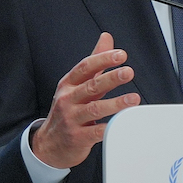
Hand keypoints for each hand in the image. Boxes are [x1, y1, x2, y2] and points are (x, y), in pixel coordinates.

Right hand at [31, 32, 140, 167]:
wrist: (49, 145)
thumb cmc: (67, 111)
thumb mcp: (76, 85)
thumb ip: (94, 63)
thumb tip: (106, 38)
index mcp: (68, 84)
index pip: (85, 67)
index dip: (103, 59)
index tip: (120, 55)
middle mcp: (68, 99)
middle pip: (91, 86)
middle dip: (111, 78)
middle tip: (128, 72)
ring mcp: (71, 119)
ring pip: (95, 109)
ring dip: (116, 103)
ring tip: (133, 99)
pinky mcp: (78, 138)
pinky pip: (96, 132)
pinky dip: (109, 128)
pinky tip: (122, 123)